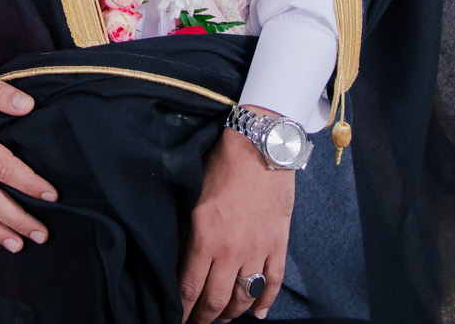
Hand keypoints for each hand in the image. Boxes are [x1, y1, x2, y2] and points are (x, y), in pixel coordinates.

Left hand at [178, 121, 294, 322]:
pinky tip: (258, 313)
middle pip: (216, 300)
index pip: (189, 288)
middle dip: (204, 319)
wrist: (261, 148)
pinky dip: (266, 301)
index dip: (182, 310)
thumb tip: (180, 261)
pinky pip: (273, 282)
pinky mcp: (277, 244)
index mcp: (205, 238)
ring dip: (232, 313)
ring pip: (243, 296)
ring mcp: (257, 250)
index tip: (177, 320)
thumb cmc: (222, 165)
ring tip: (222, 318)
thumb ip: (187, 233)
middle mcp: (232, 250)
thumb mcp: (192, 198)